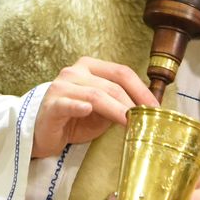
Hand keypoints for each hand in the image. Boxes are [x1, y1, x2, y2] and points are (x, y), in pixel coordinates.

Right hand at [31, 57, 156, 157]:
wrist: (43, 132)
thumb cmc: (75, 120)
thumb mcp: (103, 111)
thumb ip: (119, 104)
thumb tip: (146, 110)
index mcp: (90, 67)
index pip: (121, 72)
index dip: (141, 89)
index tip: (156, 107)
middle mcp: (75, 72)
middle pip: (111, 85)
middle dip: (132, 104)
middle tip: (146, 120)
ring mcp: (61, 87)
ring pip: (95, 95)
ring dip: (116, 110)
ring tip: (130, 122)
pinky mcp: (51, 105)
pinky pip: (67, 104)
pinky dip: (78, 106)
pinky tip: (87, 110)